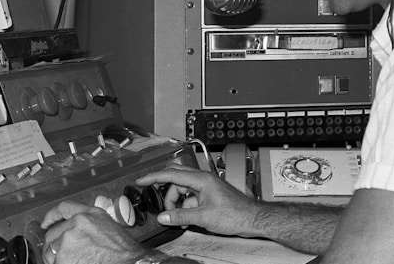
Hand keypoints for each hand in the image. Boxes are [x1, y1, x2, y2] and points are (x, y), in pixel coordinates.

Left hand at [40, 200, 145, 263]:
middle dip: (54, 244)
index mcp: (88, 214)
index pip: (63, 209)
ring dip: (56, 258)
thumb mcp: (106, 225)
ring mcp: (68, 240)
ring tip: (72, 261)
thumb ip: (88, 223)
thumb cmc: (121, 250)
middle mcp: (76, 223)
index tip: (46, 223)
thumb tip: (73, 229)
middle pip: (53, 233)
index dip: (51, 216)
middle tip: (62, 253)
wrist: (128, 263)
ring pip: (51, 251)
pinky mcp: (64, 257)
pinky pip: (55, 263)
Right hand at [135, 165, 262, 237]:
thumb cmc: (235, 214)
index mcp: (200, 179)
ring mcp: (206, 187)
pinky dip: (184, 207)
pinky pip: (190, 198)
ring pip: (182, 190)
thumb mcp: (203, 217)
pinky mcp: (209, 195)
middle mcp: (202, 179)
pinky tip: (184, 219)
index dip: (153, 177)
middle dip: (164, 191)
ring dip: (176, 203)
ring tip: (175, 217)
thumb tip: (163, 217)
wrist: (252, 219)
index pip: (171, 174)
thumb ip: (181, 216)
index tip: (140, 181)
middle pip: (175, 179)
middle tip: (154, 198)